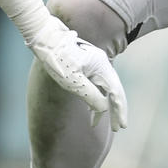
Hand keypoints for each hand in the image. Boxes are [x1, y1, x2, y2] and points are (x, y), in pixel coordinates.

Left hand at [25, 16, 127, 131]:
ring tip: (95, 122)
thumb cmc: (57, 59)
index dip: (119, 110)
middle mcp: (102, 64)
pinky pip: (96, 83)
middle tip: (116, 128)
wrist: (45, 39)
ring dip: (103, 105)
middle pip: (113, 91)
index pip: (116, 93)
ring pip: (104, 88)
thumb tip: (104, 108)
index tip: (121, 126)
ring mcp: (95, 63)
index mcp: (102, 67)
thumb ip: (91, 96)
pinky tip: (89, 109)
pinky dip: (95, 97)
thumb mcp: (73, 81)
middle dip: (114, 110)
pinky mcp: (87, 64)